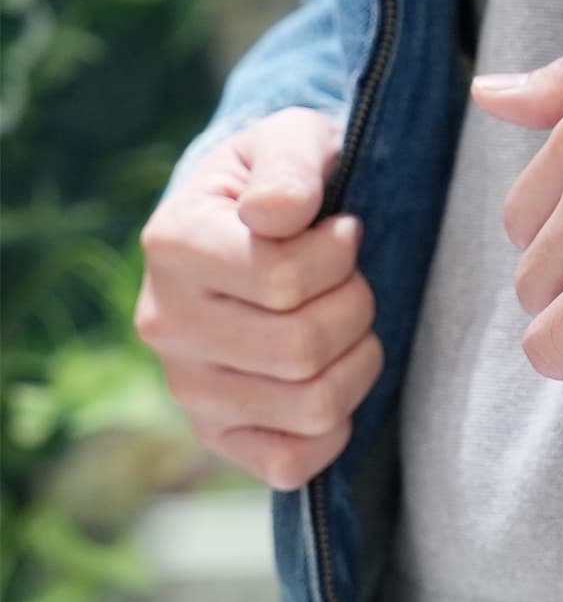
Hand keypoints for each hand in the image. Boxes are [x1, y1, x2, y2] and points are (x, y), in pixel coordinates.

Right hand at [136, 108, 379, 491]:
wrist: (263, 221)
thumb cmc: (286, 177)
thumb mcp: (292, 138)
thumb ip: (290, 161)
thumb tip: (278, 214)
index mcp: (173, 243)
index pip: (283, 279)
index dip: (340, 253)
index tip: (343, 228)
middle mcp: (165, 324)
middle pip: (302, 347)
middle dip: (356, 305)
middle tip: (353, 278)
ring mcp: (187, 388)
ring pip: (310, 406)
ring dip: (358, 359)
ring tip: (347, 321)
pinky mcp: (217, 436)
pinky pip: (291, 464)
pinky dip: (335, 426)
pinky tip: (334, 374)